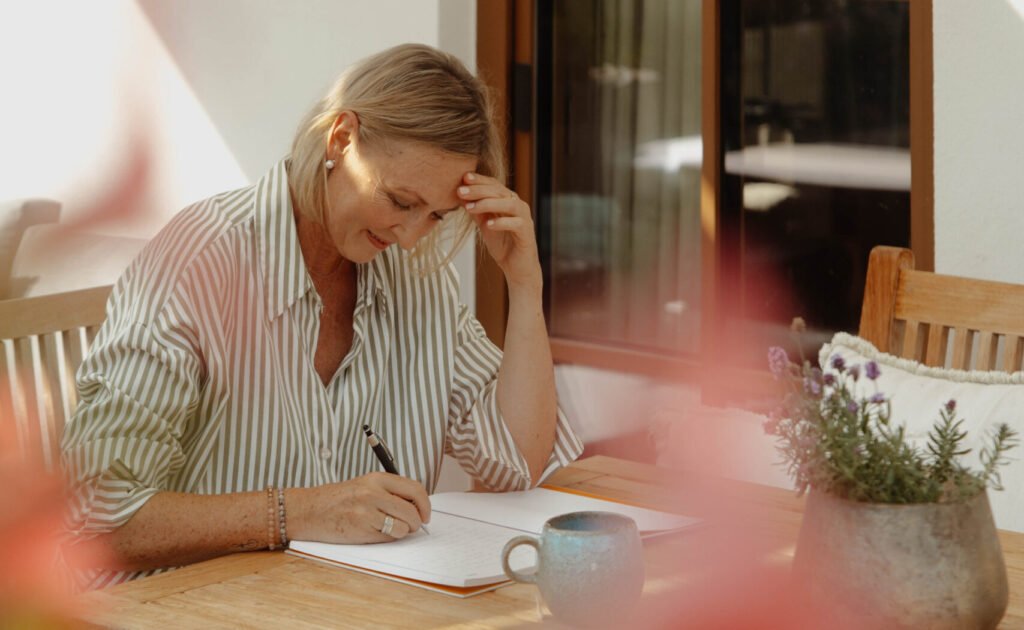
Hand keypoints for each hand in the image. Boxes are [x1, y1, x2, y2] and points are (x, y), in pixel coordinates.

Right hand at [286, 473, 430, 542]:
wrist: (309, 510)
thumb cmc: (339, 499)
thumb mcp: (365, 486)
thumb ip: (390, 492)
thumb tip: (418, 507)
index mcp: (377, 478)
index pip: (414, 489)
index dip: (425, 504)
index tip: (426, 514)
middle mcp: (373, 492)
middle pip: (411, 511)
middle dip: (416, 523)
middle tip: (413, 526)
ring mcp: (366, 511)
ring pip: (402, 527)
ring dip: (401, 532)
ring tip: (389, 528)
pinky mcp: (360, 529)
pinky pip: (387, 538)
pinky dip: (387, 538)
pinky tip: (374, 532)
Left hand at [458, 173, 541, 288]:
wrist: (517, 268)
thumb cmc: (503, 245)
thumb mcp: (484, 225)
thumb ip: (476, 211)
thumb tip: (461, 196)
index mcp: (507, 201)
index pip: (493, 185)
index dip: (479, 180)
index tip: (462, 178)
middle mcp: (517, 205)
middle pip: (499, 191)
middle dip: (478, 190)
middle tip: (461, 191)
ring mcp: (524, 218)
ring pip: (509, 204)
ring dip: (488, 203)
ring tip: (470, 207)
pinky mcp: (527, 232)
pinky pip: (516, 223)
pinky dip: (502, 222)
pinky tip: (488, 224)